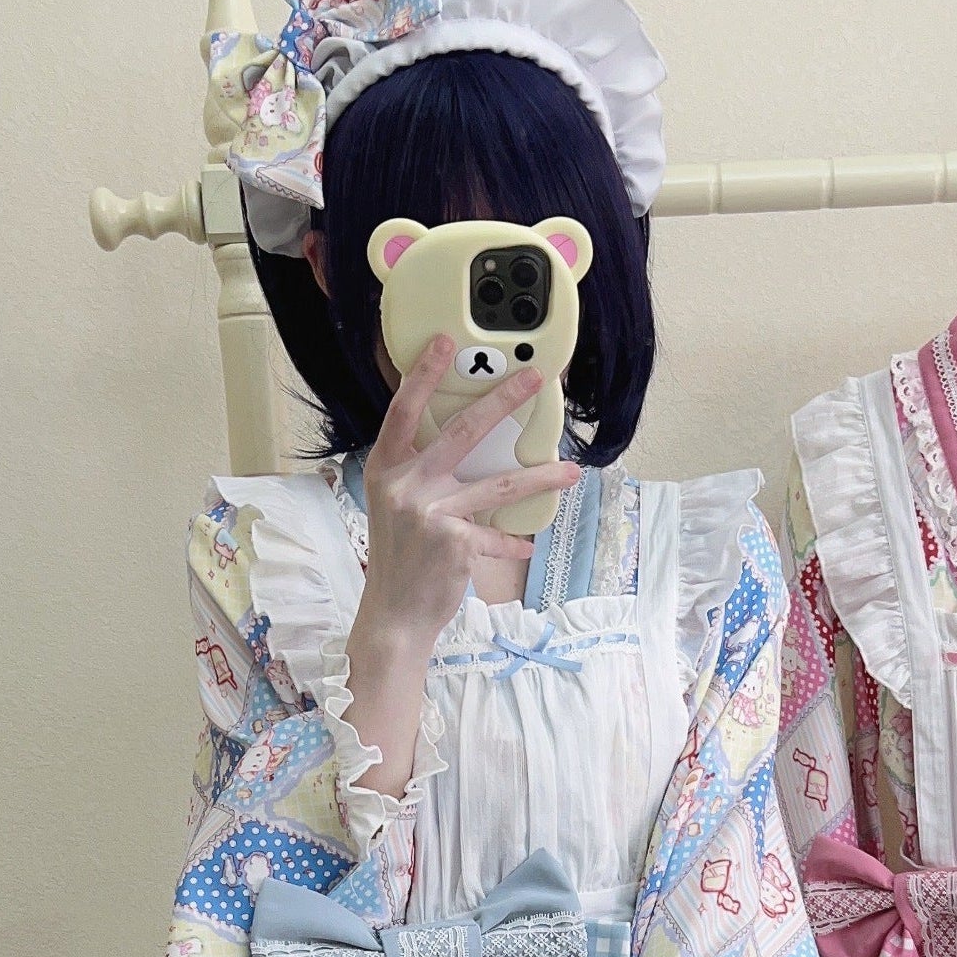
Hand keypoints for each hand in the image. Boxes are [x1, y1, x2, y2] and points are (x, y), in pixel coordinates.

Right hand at [354, 335, 576, 658]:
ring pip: (498, 486)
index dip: (424, 374)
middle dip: (503, 400)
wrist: (394, 614)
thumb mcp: (395, 506)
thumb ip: (420, 474)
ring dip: (540, 477)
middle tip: (535, 379)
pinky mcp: (454, 544)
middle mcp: (405, 485)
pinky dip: (513, 542)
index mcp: (387, 468)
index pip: (404, 411)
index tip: (447, 343)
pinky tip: (527, 545)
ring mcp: (429, 513)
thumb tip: (463, 445)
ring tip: (570, 470)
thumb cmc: (400, 558)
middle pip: (462, 430)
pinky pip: (497, 536)